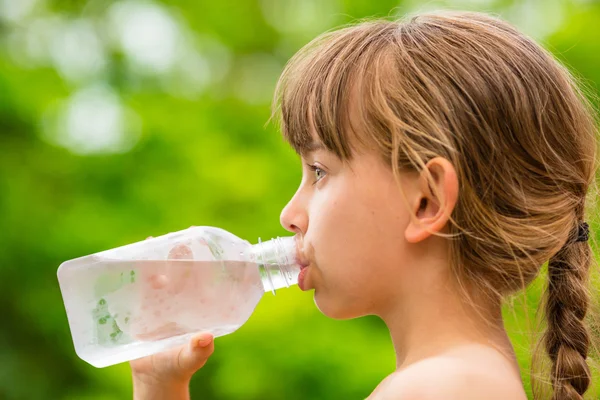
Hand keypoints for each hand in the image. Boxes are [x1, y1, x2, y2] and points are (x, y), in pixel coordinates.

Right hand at [129, 237, 215, 390]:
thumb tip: (206, 339)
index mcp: (197, 305)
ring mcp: (160, 300)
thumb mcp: (191, 358)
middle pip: (181, 270)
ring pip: (159, 273)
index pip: (203, 277)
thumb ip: (199, 351)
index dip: (206, 260)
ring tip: (153, 242)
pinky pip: (138, 285)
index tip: (208, 243)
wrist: (155, 376)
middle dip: (180, 253)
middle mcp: (180, 298)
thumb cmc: (180, 365)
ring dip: (156, 257)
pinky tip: (131, 258)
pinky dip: (135, 271)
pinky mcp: (141, 306)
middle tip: (182, 240)